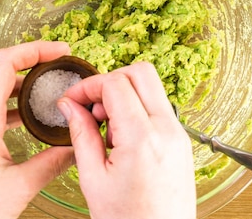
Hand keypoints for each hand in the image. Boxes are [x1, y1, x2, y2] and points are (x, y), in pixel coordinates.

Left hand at [0, 41, 74, 218]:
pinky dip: (11, 99)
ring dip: (20, 77)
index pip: (4, 62)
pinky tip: (28, 114)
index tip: (60, 50)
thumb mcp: (18, 188)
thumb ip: (51, 163)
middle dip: (28, 56)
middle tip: (56, 60)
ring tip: (47, 84)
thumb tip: (76, 146)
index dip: (34, 49)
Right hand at [58, 62, 196, 218]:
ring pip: (151, 88)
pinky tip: (121, 139)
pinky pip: (158, 108)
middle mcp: (167, 130)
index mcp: (143, 138)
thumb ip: (81, 134)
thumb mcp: (92, 178)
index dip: (88, 85)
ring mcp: (179, 135)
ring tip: (105, 130)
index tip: (72, 100)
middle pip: (141, 72)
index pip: (115, 83)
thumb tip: (69, 105)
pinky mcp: (181, 142)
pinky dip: (137, 111)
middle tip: (91, 106)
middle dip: (110, 81)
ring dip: (124, 96)